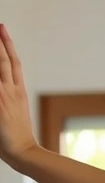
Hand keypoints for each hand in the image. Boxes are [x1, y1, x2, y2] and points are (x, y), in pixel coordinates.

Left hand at [0, 25, 38, 168]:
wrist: (23, 151)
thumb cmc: (15, 139)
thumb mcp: (12, 115)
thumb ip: (6, 101)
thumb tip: (4, 94)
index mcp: (18, 92)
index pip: (14, 63)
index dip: (8, 45)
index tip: (3, 31)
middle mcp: (12, 90)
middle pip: (5, 60)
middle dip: (1, 41)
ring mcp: (4, 96)